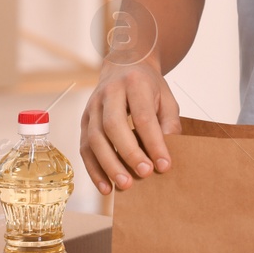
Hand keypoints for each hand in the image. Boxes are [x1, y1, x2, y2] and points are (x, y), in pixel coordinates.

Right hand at [79, 56, 180, 194]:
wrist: (124, 65)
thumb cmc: (149, 86)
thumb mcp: (166, 97)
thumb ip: (170, 123)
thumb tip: (166, 154)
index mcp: (134, 83)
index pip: (143, 116)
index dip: (154, 142)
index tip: (165, 165)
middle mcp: (108, 93)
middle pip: (113, 126)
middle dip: (129, 153)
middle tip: (145, 173)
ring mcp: (92, 106)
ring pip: (94, 138)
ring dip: (109, 165)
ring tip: (125, 185)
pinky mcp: (84, 120)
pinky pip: (85, 148)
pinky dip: (94, 170)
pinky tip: (106, 187)